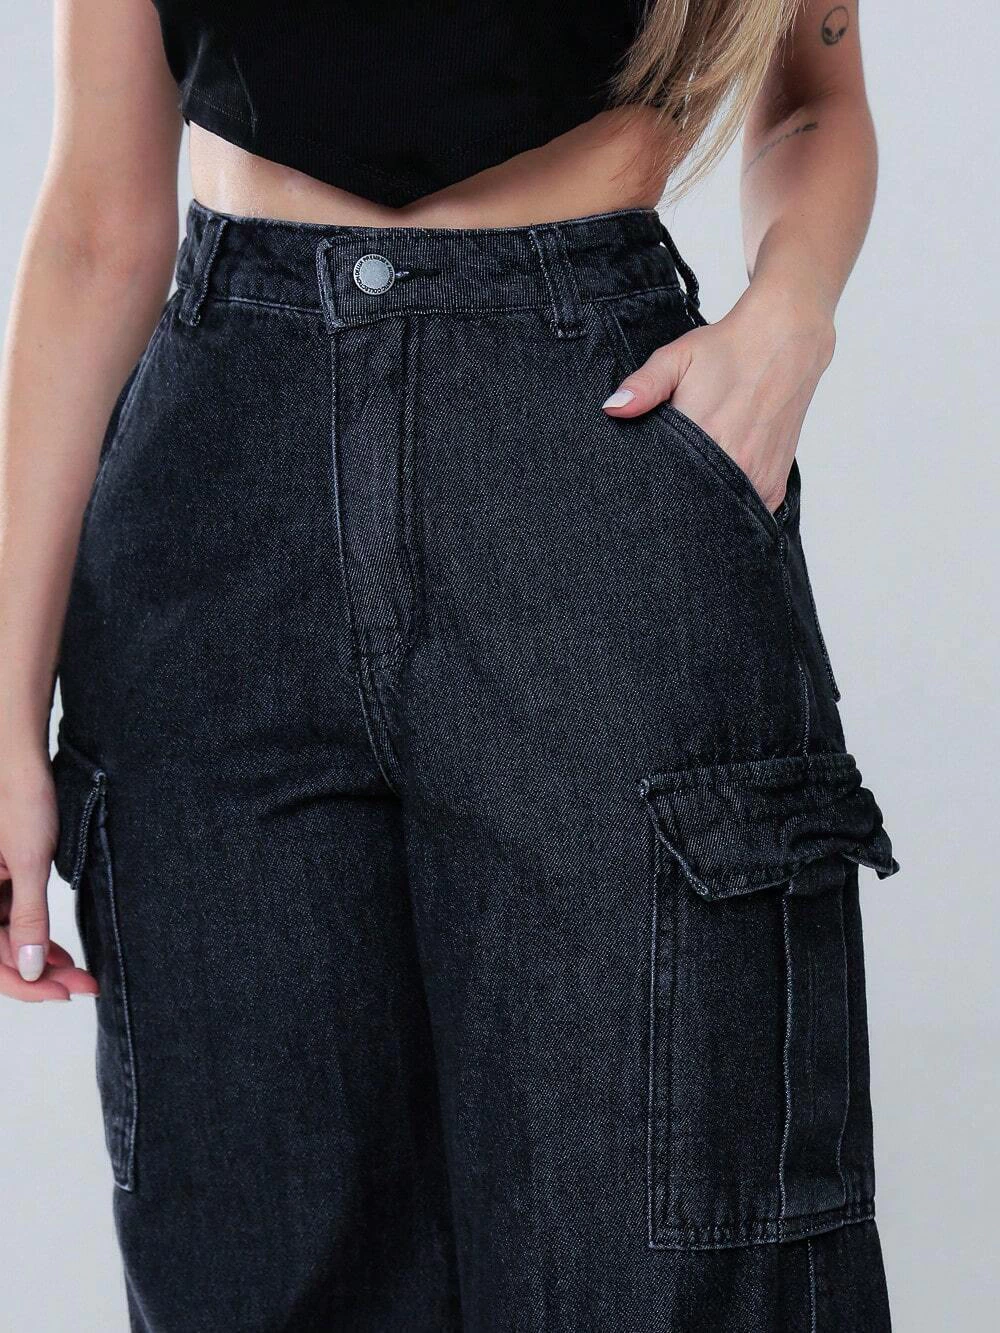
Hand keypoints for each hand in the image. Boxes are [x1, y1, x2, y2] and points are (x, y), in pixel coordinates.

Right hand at [0, 751, 98, 1001]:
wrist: (21, 756)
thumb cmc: (21, 797)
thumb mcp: (28, 862)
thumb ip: (27, 917)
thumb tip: (32, 969)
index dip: (23, 984)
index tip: (62, 994)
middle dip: (38, 975)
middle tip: (83, 986)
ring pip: (3, 939)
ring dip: (39, 959)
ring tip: (78, 974)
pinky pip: (8, 919)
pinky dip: (34, 936)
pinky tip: (60, 952)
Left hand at [601, 285, 836, 514]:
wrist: (785, 341)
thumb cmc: (728, 349)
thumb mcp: (677, 358)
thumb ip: (644, 386)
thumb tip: (612, 408)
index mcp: (704, 435)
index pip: (665, 483)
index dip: (652, 488)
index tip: (645, 484)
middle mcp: (733, 463)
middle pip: (693, 504)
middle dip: (677, 500)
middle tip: (670, 481)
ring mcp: (757, 478)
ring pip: (718, 511)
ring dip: (705, 503)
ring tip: (696, 478)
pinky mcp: (773, 486)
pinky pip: (745, 509)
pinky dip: (730, 503)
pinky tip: (719, 484)